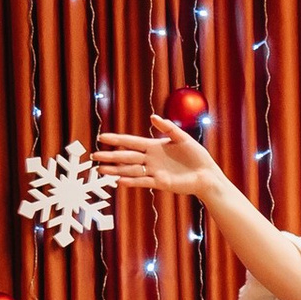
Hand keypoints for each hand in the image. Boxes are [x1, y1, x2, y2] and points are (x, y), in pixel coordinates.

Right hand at [96, 117, 226, 202]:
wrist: (206, 174)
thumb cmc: (196, 155)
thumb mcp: (183, 138)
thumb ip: (168, 128)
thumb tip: (153, 117)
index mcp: (154, 146)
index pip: (131, 142)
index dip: (117, 139)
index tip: (102, 137)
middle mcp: (151, 159)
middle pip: (127, 156)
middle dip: (111, 155)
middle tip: (94, 155)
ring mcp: (154, 171)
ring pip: (131, 170)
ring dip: (116, 170)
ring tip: (101, 170)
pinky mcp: (160, 183)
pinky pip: (143, 181)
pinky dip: (132, 181)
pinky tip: (119, 180)